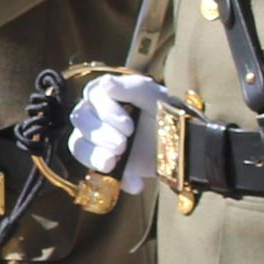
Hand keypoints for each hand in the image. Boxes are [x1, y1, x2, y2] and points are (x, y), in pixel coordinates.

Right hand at [68, 72, 169, 193]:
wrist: (186, 146)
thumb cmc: (169, 115)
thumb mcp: (156, 98)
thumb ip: (133, 88)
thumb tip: (104, 82)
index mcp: (109, 94)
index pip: (91, 95)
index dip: (105, 110)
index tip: (128, 125)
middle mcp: (97, 114)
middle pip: (80, 118)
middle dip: (101, 133)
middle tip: (123, 143)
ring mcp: (96, 139)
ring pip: (77, 144)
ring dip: (97, 153)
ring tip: (119, 158)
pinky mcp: (101, 160)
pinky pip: (91, 168)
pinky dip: (112, 176)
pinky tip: (134, 181)